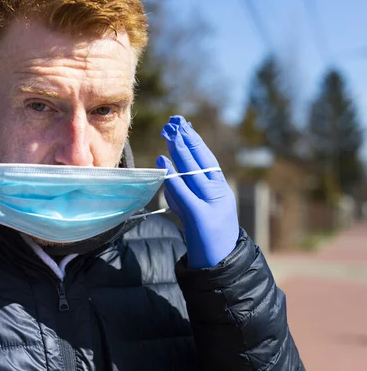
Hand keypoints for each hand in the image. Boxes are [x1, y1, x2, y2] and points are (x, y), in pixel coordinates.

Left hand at [157, 115, 238, 268]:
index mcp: (221, 188)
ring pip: (193, 171)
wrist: (221, 261)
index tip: (183, 125)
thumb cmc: (208, 233)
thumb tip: (171, 168)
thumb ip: (189, 188)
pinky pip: (184, 191)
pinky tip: (164, 162)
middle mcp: (219, 192)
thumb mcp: (201, 206)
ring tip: (170, 135)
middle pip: (201, 160)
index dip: (194, 141)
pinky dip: (173, 176)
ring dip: (180, 151)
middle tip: (174, 123)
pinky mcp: (200, 215)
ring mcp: (211, 203)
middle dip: (186, 140)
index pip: (207, 158)